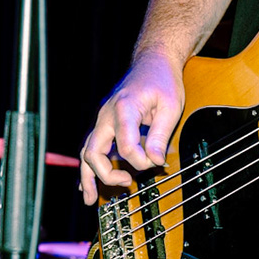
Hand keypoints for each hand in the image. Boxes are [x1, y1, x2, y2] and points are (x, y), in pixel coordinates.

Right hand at [79, 48, 184, 204]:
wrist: (153, 61)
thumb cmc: (162, 80)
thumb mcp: (170, 106)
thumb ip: (160, 135)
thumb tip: (155, 162)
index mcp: (124, 108)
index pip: (126, 146)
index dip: (141, 161)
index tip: (157, 163)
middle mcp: (107, 114)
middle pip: (94, 151)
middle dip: (106, 173)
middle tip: (125, 183)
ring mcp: (103, 119)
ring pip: (87, 151)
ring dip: (88, 175)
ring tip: (89, 198)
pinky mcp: (105, 123)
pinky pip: (92, 146)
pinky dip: (89, 165)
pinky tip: (88, 183)